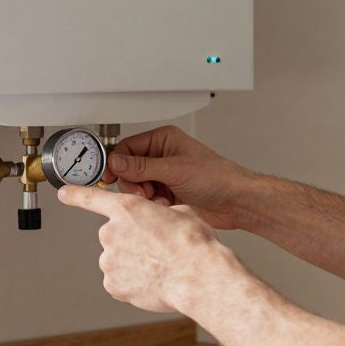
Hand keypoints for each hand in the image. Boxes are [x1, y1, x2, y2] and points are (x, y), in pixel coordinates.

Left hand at [57, 184, 246, 314]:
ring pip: (117, 260)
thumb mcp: (182, 212)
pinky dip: (132, 283)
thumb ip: (160, 212)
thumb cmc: (193, 245)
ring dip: (133, 263)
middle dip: (131, 242)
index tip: (64, 193)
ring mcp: (109, 261)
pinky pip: (119, 282)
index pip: (91, 198)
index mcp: (127, 209)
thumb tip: (162, 217)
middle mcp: (111, 233)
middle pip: (115, 236)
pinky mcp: (113, 285)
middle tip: (156, 250)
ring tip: (159, 267)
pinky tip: (152, 281)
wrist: (198, 277)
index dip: (75, 194)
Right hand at [103, 125, 252, 230]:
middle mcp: (161, 156)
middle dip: (133, 183)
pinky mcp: (167, 193)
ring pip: (136, 186)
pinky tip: (165, 205)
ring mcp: (164, 176)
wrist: (235, 202)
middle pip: (128, 169)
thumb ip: (142, 167)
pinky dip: (152, 204)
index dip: (116, 163)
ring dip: (144, 196)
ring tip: (158, 199)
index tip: (109, 176)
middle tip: (143, 191)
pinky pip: (147, 199)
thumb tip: (116, 162)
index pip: (127, 148)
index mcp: (163, 141)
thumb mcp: (175, 169)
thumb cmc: (217, 177)